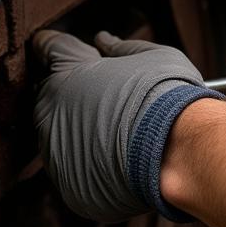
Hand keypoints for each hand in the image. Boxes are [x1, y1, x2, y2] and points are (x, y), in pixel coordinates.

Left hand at [33, 30, 222, 222]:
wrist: (178, 150)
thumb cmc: (167, 95)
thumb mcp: (152, 55)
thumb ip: (121, 47)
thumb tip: (104, 40)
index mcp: (71, 71)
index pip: (47, 48)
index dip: (55, 45)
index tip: (58, 47)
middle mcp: (53, 109)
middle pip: (49, 93)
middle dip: (68, 91)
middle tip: (102, 93)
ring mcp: (56, 151)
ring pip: (57, 133)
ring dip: (76, 128)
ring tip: (114, 127)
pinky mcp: (68, 186)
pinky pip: (71, 168)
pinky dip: (87, 161)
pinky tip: (115, 154)